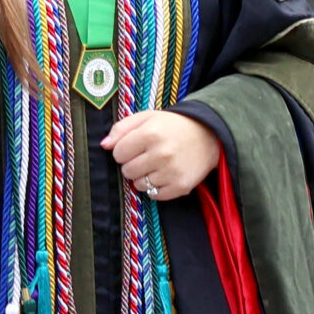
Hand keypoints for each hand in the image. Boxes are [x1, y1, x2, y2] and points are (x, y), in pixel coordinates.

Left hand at [103, 110, 220, 200]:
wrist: (209, 134)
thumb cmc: (173, 125)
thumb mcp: (148, 117)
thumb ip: (122, 128)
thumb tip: (104, 145)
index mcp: (150, 133)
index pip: (118, 153)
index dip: (124, 150)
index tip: (137, 146)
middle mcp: (161, 153)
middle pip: (127, 171)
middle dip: (133, 164)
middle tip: (148, 156)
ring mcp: (172, 172)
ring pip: (139, 185)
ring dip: (144, 177)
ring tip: (158, 165)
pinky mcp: (181, 186)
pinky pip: (155, 195)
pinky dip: (157, 188)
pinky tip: (166, 174)